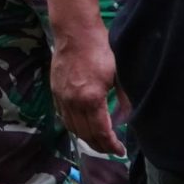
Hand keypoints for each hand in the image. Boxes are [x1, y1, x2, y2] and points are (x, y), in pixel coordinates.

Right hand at [49, 19, 120, 154]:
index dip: (111, 145)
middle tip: (111, 150)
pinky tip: (82, 127)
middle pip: (86, 134)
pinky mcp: (55, 92)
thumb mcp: (119, 74)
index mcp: (91, 99)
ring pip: (73, 128)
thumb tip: (128, 119)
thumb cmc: (100, 49)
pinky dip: (74, 127)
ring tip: (98, 142)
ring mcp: (62, 97)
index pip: (102, 132)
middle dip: (100, 146)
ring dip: (86, 139)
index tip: (120, 151)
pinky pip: (64, 117)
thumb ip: (124, 100)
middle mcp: (73, 102)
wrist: (75, 32)